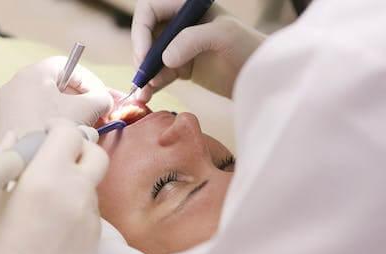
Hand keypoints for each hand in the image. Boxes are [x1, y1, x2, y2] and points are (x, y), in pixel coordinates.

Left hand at [0, 57, 112, 142]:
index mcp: (32, 73)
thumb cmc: (53, 132)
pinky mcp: (4, 125)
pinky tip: (60, 137)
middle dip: (78, 98)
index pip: (68, 66)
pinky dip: (48, 121)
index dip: (89, 80)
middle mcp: (15, 85)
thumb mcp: (86, 110)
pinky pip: (31, 116)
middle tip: (95, 113)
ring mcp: (6, 106)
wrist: (23, 165)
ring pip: (43, 101)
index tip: (101, 97)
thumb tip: (105, 100)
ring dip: (64, 110)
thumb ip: (101, 99)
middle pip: (54, 83)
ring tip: (80, 127)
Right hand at [0, 121, 107, 253]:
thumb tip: (16, 137)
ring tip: (47, 197)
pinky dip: (76, 205)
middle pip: (95, 152)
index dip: (56, 128)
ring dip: (76, 178)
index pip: (68, 133)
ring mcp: (91, 217)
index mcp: (48, 177)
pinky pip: (91, 210)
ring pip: (93, 183)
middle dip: (77, 148)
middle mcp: (78, 192)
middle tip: (53, 158)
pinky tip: (53, 223)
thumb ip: (5, 161)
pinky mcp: (95, 239)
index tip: (42, 134)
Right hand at [131, 1, 265, 99]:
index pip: (149, 9)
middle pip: (145, 35)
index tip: (145, 54)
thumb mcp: (223, 36)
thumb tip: (165, 59)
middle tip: (144, 77)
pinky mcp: (181, 66)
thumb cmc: (248, 48)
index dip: (141, 31)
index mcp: (186, 6)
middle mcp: (180, 23)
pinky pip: (158, 73)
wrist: (261, 77)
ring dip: (144, 75)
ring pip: (149, 57)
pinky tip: (147, 95)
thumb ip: (191, 40)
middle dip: (141, 57)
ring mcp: (179, 46)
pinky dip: (151, 84)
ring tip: (145, 92)